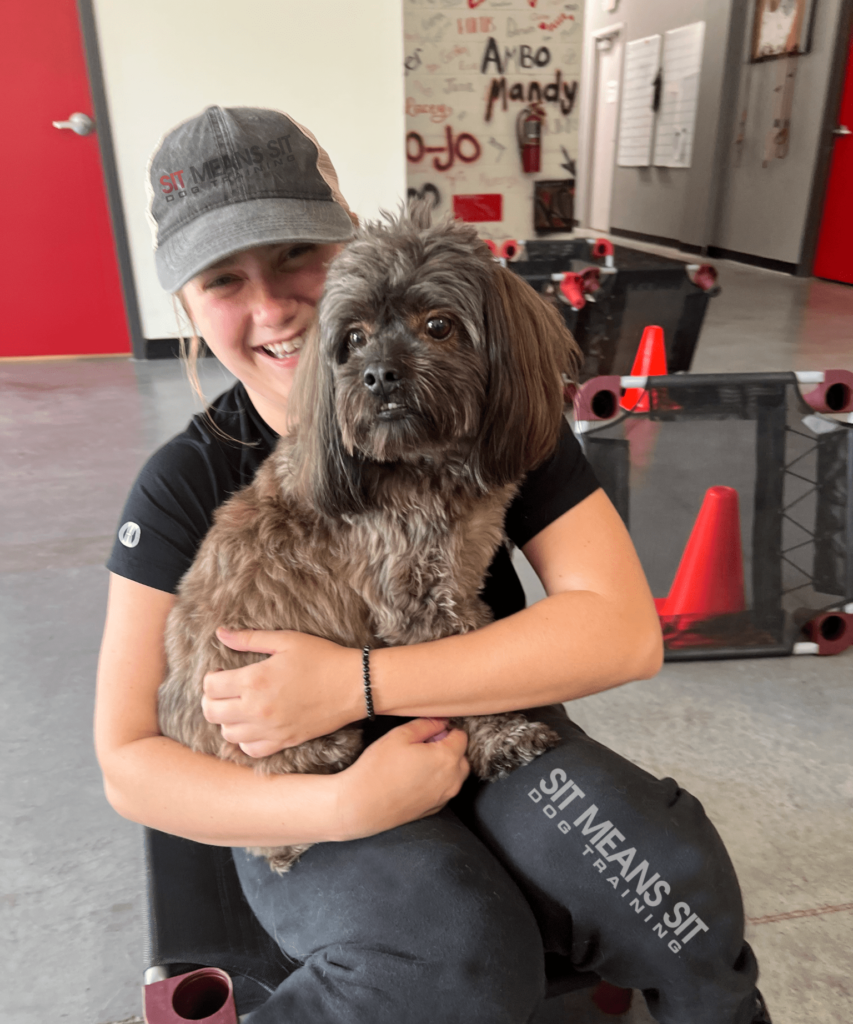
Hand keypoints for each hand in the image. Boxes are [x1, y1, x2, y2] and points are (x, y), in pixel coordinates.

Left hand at [201, 628, 363, 756]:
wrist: (354, 685)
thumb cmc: (322, 658)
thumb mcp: (286, 640)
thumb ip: (249, 638)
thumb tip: (221, 633)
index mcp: (254, 680)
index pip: (210, 686)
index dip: (211, 677)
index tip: (221, 672)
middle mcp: (257, 708)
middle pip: (211, 712)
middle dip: (212, 699)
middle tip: (225, 690)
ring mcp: (270, 729)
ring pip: (228, 733)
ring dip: (227, 719)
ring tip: (239, 706)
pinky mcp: (284, 741)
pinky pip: (250, 750)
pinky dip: (245, 739)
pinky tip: (253, 725)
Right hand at [333, 717, 469, 840]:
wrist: (362, 805)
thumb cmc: (379, 768)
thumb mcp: (400, 735)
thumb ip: (426, 724)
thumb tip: (441, 721)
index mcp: (447, 758)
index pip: (461, 736)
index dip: (448, 728)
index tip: (432, 729)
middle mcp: (452, 780)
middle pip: (462, 757)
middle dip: (449, 747)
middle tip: (425, 744)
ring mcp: (444, 797)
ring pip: (456, 775)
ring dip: (446, 765)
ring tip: (419, 761)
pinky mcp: (434, 809)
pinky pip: (444, 790)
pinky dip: (438, 781)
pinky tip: (416, 778)